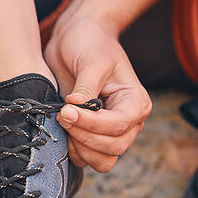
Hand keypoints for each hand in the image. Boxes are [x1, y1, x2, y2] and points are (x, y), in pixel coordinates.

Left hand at [44, 16, 151, 171]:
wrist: (77, 38)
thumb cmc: (90, 44)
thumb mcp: (91, 62)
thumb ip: (86, 89)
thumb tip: (76, 109)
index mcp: (135, 102)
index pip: (119, 126)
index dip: (92, 124)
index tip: (67, 110)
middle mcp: (129, 122)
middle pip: (113, 148)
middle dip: (84, 136)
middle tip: (61, 114)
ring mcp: (111, 132)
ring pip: (102, 160)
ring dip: (79, 147)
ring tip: (62, 120)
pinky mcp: (93, 136)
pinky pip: (86, 158)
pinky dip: (72, 150)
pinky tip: (62, 129)